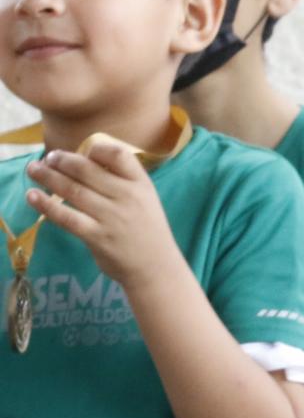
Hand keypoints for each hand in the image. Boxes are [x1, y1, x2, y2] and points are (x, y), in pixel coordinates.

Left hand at [25, 140, 180, 290]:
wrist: (156, 268)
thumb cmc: (147, 230)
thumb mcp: (145, 199)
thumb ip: (121, 181)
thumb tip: (82, 161)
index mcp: (142, 184)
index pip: (118, 155)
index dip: (96, 148)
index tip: (81, 152)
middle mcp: (128, 197)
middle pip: (87, 170)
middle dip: (62, 160)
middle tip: (48, 158)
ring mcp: (112, 218)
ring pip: (73, 190)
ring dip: (47, 177)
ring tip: (33, 170)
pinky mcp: (98, 237)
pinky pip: (67, 217)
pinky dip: (46, 205)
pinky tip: (32, 196)